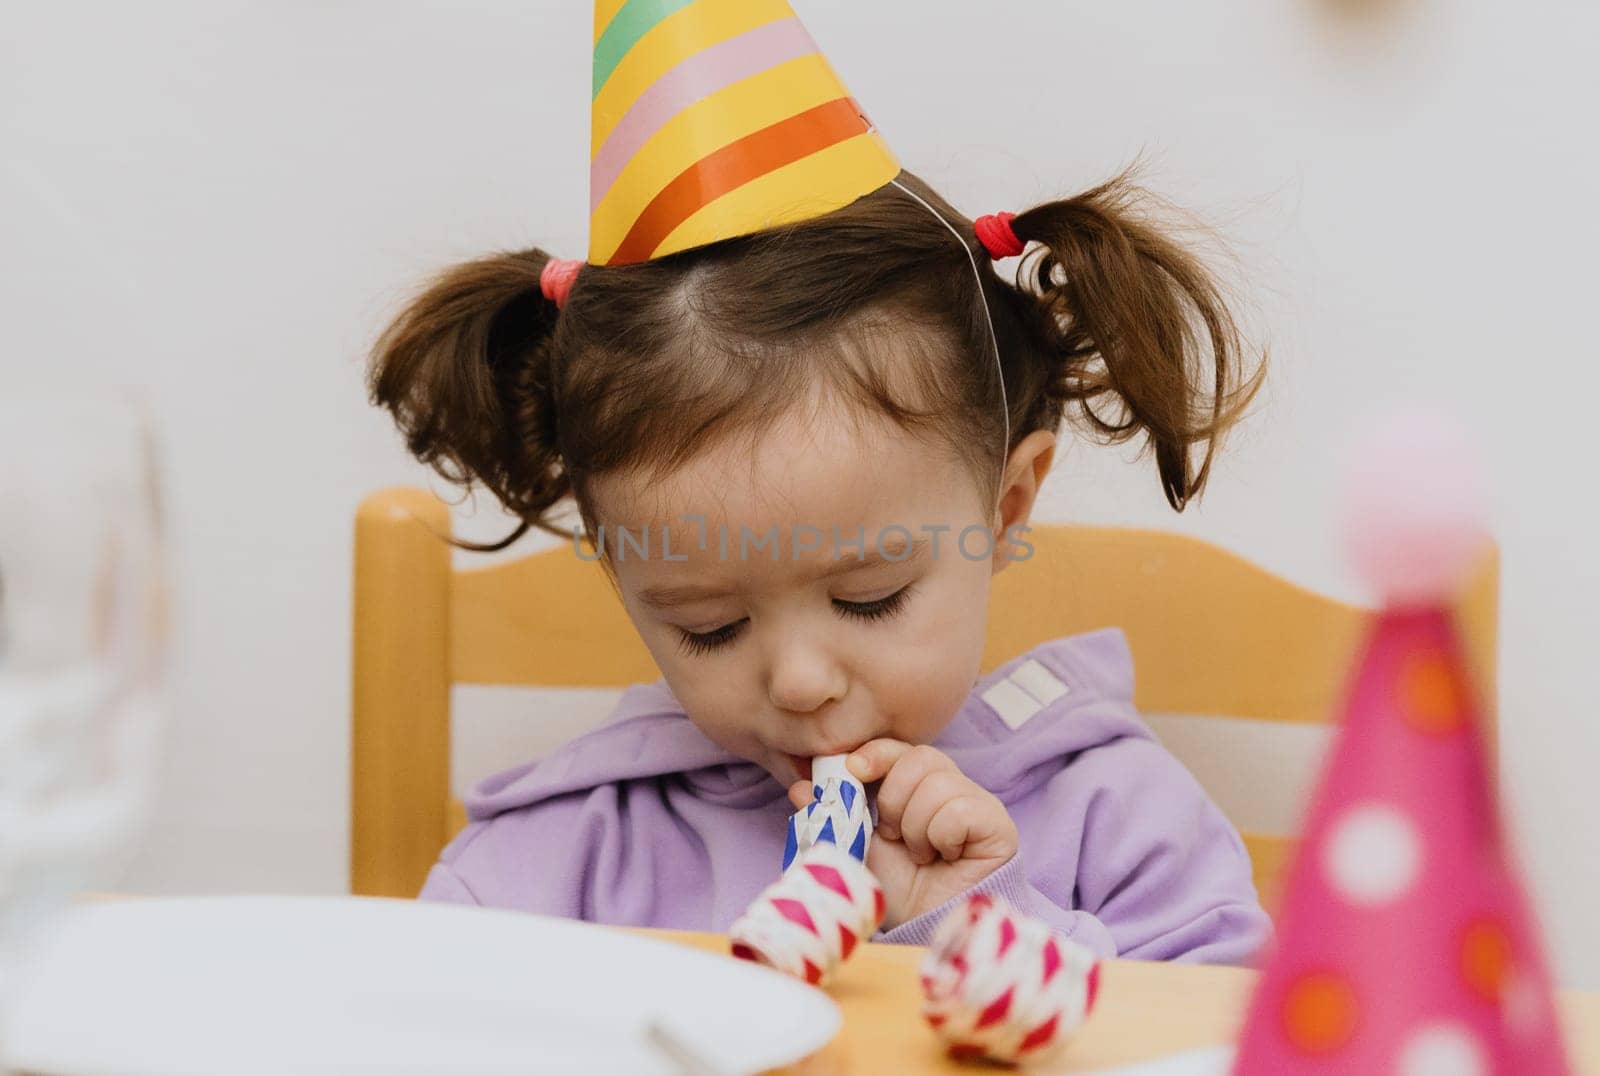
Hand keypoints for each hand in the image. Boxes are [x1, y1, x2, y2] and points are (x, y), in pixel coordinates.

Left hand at [788, 740, 1017, 929]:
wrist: (924, 928)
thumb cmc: (895, 888)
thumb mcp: (855, 846)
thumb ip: (832, 816)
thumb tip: (800, 789)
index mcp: (917, 787)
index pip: (901, 748)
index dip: (877, 754)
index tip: (853, 770)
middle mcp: (951, 788)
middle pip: (921, 757)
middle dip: (893, 800)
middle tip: (893, 836)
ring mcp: (978, 804)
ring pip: (938, 784)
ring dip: (916, 827)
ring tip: (920, 854)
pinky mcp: (999, 825)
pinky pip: (960, 809)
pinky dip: (941, 836)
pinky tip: (945, 858)